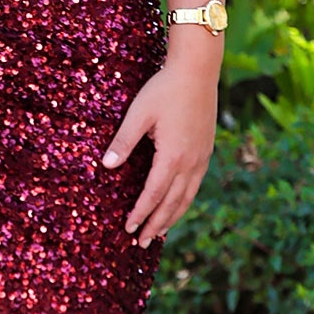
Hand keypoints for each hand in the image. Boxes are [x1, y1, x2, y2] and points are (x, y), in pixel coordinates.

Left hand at [100, 60, 218, 246]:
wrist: (198, 70)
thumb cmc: (164, 89)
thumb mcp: (138, 113)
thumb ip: (123, 141)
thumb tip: (107, 166)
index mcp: (172, 156)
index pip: (153, 194)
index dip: (140, 213)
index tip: (128, 229)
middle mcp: (191, 162)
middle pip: (172, 203)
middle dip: (155, 224)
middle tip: (140, 243)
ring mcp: (202, 157)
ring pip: (187, 197)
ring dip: (172, 217)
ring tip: (158, 233)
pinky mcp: (206, 150)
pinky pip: (195, 185)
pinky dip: (184, 201)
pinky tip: (177, 205)